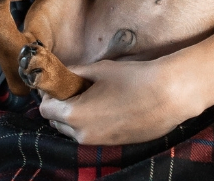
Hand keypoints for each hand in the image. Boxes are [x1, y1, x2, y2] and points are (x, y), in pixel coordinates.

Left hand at [39, 53, 201, 144]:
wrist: (168, 95)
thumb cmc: (134, 78)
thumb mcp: (101, 69)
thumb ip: (76, 71)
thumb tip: (62, 70)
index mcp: (74, 114)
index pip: (46, 108)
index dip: (50, 93)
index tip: (59, 81)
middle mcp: (81, 134)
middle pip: (57, 122)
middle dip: (62, 106)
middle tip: (76, 87)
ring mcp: (98, 142)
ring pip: (75, 131)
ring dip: (76, 116)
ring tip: (94, 96)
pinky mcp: (113, 145)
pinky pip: (93, 135)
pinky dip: (93, 123)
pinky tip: (110, 106)